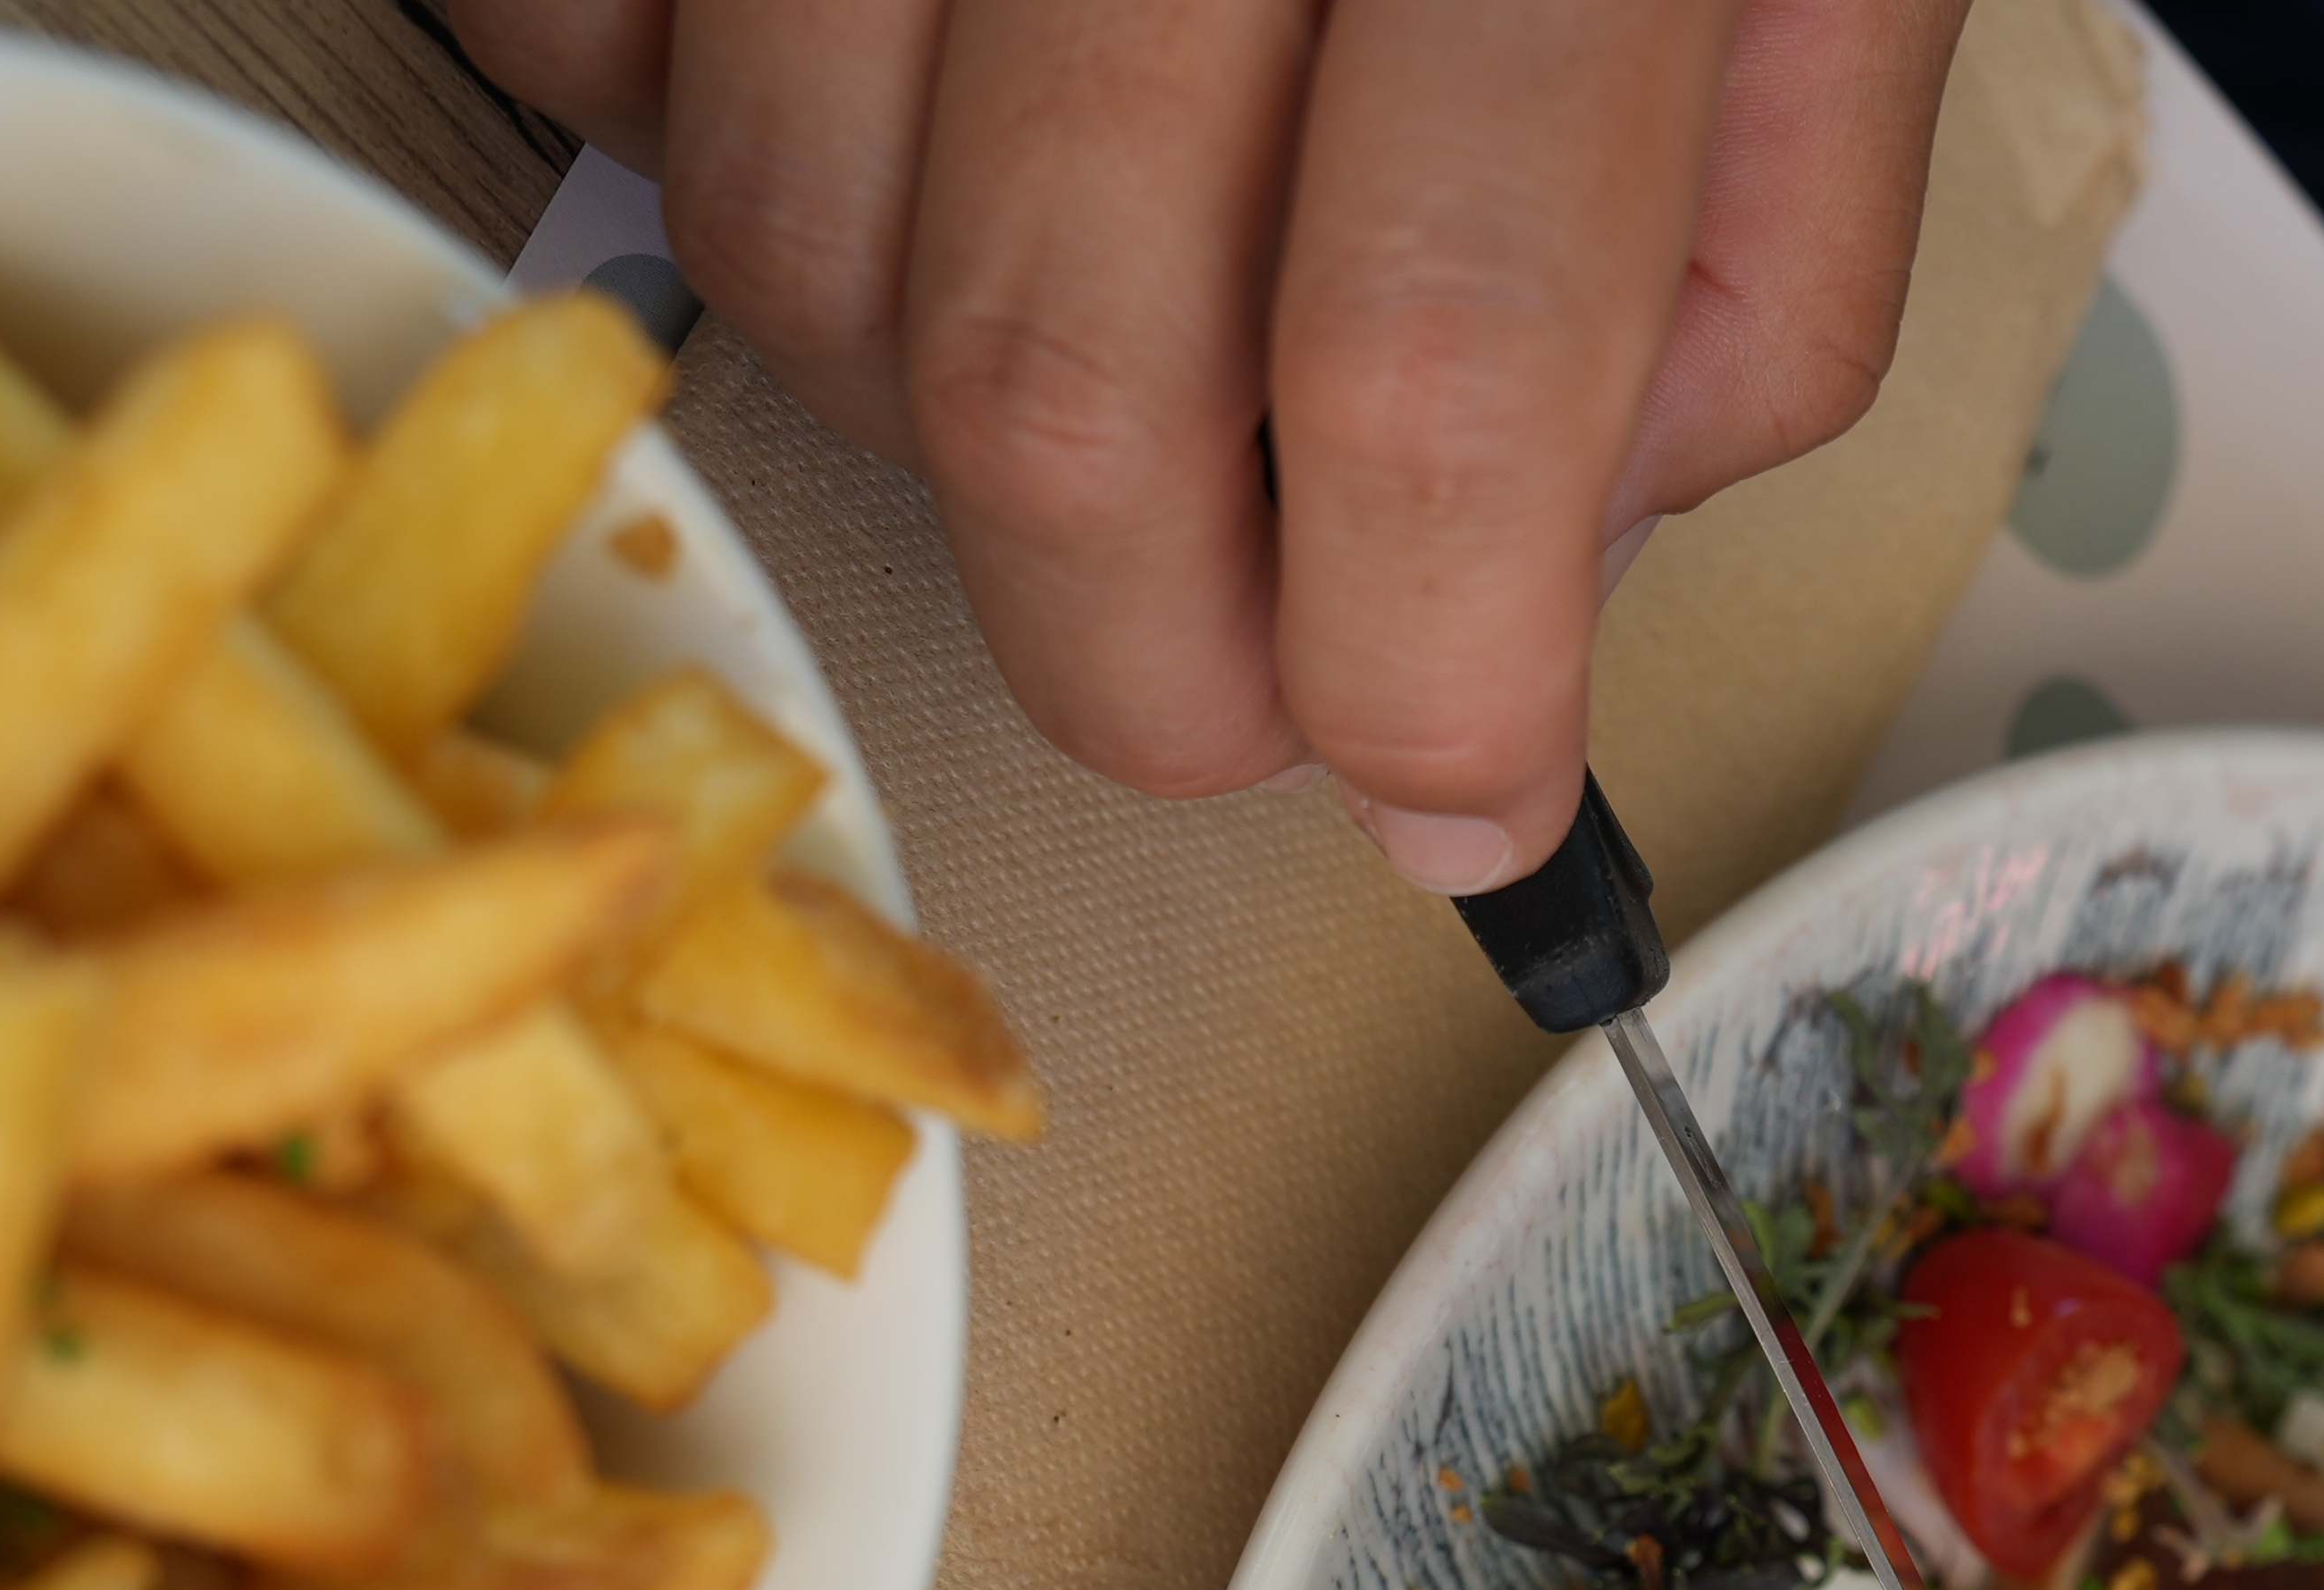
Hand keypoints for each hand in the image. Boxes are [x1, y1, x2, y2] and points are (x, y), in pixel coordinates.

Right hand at [442, 0, 1970, 879]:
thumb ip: (1752, 254)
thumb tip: (1551, 586)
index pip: (1434, 359)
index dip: (1421, 672)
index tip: (1451, 782)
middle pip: (1050, 374)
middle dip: (1146, 655)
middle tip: (1243, 687)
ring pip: (792, 255)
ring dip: (936, 417)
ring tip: (1102, 326)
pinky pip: (571, 42)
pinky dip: (706, 143)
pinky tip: (900, 81)